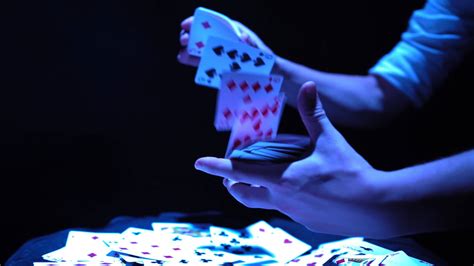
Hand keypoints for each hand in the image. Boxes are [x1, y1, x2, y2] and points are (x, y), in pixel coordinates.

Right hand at [177, 16, 274, 66]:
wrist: (269, 77)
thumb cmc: (266, 61)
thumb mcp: (262, 52)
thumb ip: (252, 45)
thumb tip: (243, 37)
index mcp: (233, 32)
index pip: (213, 22)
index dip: (199, 21)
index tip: (187, 24)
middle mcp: (224, 41)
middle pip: (203, 34)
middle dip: (192, 36)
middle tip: (184, 40)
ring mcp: (219, 54)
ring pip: (200, 48)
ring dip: (189, 49)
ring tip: (181, 54)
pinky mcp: (217, 67)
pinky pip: (202, 62)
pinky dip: (192, 61)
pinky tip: (183, 59)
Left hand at [195, 82, 399, 238]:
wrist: (377, 207)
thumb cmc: (351, 173)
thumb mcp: (330, 140)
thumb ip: (314, 114)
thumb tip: (306, 86)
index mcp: (282, 178)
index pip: (239, 171)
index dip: (216, 166)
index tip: (199, 163)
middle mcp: (281, 199)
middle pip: (242, 193)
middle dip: (232, 182)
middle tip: (234, 171)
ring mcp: (293, 213)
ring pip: (262, 202)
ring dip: (257, 189)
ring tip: (268, 176)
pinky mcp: (306, 222)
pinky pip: (286, 209)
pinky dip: (283, 197)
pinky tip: (302, 188)